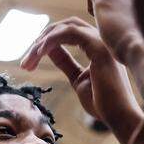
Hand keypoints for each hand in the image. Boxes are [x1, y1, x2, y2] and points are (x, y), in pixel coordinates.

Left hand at [21, 16, 142, 142]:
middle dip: (40, 40)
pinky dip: (50, 41)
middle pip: (64, 26)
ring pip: (63, 28)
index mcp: (97, 46)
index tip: (29, 62)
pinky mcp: (98, 46)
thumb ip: (66, 62)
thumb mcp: (78, 79)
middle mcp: (101, 39)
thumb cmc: (102, 103)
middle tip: (25, 62)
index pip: (68, 32)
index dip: (46, 43)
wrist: (118, 117)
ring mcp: (101, 41)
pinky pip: (68, 33)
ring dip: (40, 43)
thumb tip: (49, 50)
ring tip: (27, 62)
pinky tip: (38, 54)